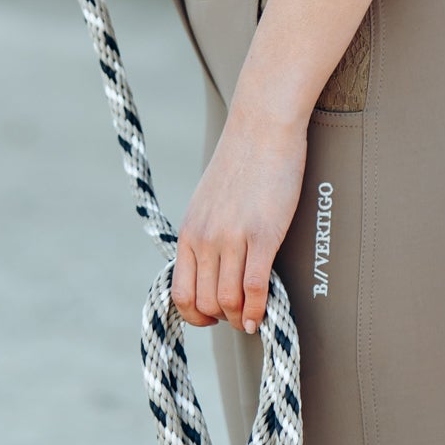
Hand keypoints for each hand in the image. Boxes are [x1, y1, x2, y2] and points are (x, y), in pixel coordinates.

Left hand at [172, 105, 306, 336]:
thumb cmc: (241, 160)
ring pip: (228, 301)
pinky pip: (254, 288)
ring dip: (240, 318)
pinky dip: (258, 309)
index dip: (196, 316)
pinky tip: (264, 313)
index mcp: (189, 231)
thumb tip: (210, 267)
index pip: (181, 293)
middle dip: (222, 319)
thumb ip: (205, 233)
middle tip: (238, 316)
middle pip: (205, 303)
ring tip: (252, 315)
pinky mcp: (262, 235)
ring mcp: (232, 238)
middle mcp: (205, 238)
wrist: (262, 126)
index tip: (212, 317)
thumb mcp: (208, 200)